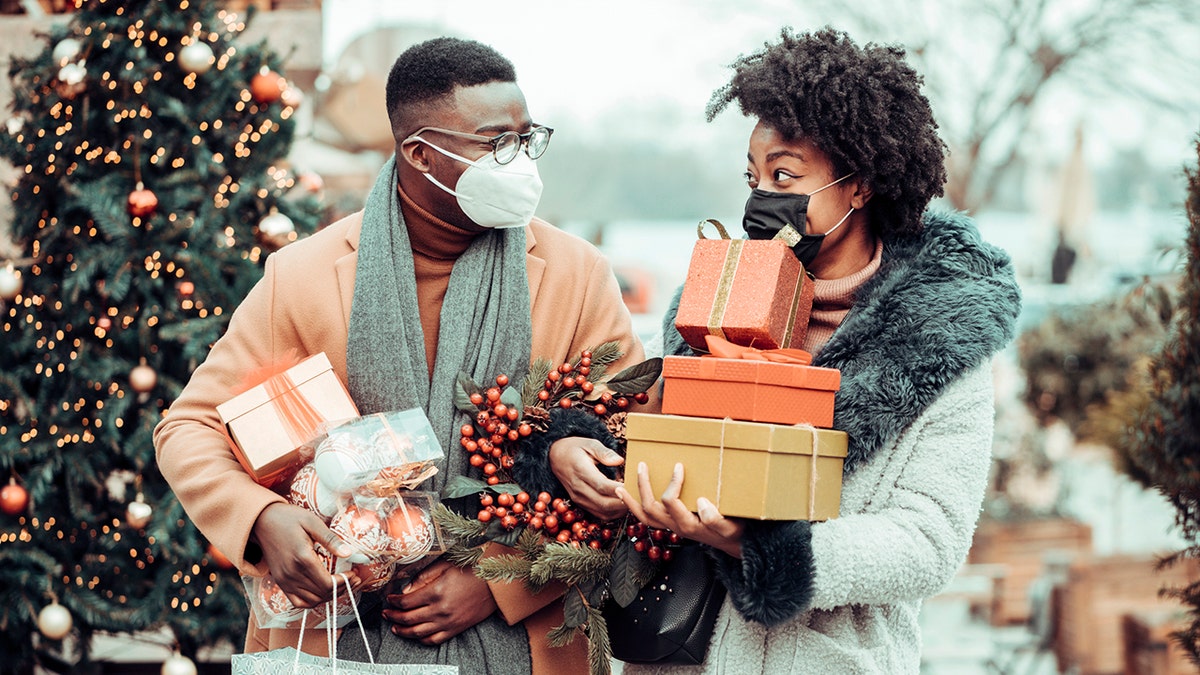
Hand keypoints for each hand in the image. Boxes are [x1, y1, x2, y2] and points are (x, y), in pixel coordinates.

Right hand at [251, 502, 358, 608]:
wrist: (261, 521)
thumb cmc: (288, 518)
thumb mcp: (312, 522)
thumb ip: (331, 539)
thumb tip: (349, 553)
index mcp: (302, 558)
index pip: (328, 583)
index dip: (345, 582)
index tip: (354, 574)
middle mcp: (292, 574)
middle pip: (322, 594)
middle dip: (342, 589)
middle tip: (354, 579)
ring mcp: (284, 581)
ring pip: (312, 601)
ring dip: (329, 596)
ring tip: (342, 585)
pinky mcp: (280, 582)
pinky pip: (298, 602)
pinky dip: (313, 601)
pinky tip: (323, 591)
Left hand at [382, 560, 496, 644]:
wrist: (495, 584)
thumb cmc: (472, 571)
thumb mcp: (446, 566)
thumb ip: (424, 577)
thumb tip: (406, 590)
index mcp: (436, 592)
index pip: (406, 602)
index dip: (394, 601)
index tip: (389, 598)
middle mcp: (440, 610)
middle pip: (408, 618)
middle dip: (393, 616)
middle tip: (386, 613)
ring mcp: (448, 622)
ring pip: (418, 632)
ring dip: (402, 631)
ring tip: (394, 627)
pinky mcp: (456, 629)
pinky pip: (434, 640)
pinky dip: (421, 639)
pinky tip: (415, 635)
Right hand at [549, 436, 627, 519]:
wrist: (555, 456)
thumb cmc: (575, 448)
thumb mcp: (589, 443)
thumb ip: (604, 452)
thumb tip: (619, 461)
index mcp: (581, 471)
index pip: (602, 485)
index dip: (619, 489)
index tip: (634, 487)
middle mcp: (578, 488)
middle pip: (603, 503)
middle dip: (623, 502)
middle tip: (639, 496)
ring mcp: (578, 498)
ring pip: (602, 511)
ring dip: (619, 509)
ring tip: (633, 500)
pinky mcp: (580, 503)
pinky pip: (598, 514)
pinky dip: (613, 513)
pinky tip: (622, 504)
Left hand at [617, 461, 743, 557]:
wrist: (733, 544)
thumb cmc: (733, 532)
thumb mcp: (730, 527)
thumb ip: (717, 519)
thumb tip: (702, 503)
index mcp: (688, 525)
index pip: (671, 501)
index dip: (672, 482)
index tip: (678, 466)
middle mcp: (676, 527)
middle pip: (650, 508)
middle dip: (643, 486)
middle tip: (642, 466)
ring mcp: (671, 527)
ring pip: (644, 517)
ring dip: (631, 501)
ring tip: (620, 487)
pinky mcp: (671, 525)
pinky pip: (648, 519)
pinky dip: (636, 508)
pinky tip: (630, 498)